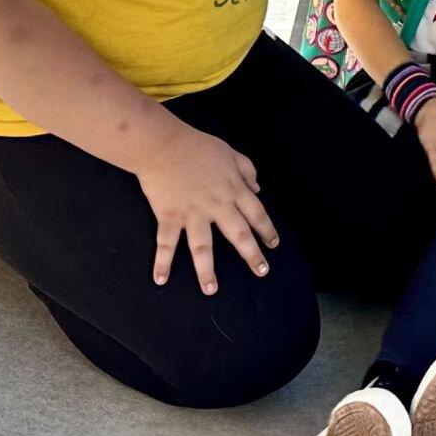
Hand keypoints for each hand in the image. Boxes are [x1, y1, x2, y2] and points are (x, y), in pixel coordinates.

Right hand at [135, 125, 278, 294]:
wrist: (163, 145)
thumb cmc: (198, 146)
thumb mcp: (231, 153)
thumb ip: (247, 171)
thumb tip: (257, 190)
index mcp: (234, 190)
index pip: (257, 214)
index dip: (267, 230)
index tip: (273, 245)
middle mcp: (217, 206)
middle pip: (238, 235)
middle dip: (251, 255)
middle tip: (261, 272)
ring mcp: (192, 214)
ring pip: (202, 247)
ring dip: (206, 270)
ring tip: (211, 290)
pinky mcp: (169, 216)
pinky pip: (166, 243)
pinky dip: (162, 262)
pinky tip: (161, 279)